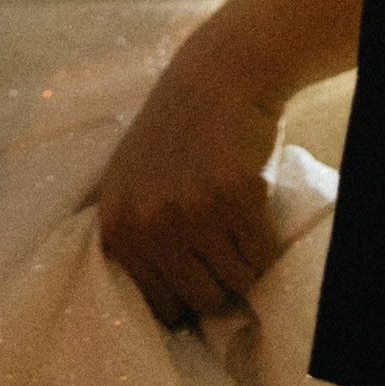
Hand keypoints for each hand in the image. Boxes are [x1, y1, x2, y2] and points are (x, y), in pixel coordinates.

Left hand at [95, 35, 285, 324]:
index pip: (160, 308)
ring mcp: (191, 210)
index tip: (202, 272)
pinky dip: (267, 241)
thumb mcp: (133, 185)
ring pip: (235, 281)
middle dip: (219, 280)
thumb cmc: (180, 131)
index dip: (188, 294)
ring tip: (240, 222)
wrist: (220, 70)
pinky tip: (257, 208)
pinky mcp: (234, 195)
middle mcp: (148, 225)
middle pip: (200, 300)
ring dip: (245, 260)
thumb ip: (138, 240)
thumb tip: (165, 315)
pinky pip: (261, 254)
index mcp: (117, 229)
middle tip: (226, 243)